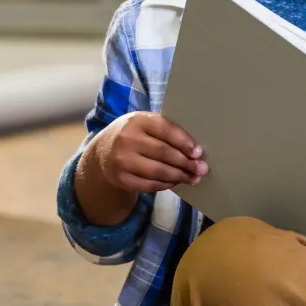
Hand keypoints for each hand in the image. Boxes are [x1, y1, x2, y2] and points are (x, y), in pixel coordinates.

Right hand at [90, 112, 205, 193]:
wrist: (103, 151)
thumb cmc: (135, 135)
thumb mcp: (146, 124)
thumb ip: (167, 131)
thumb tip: (196, 151)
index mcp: (138, 120)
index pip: (166, 130)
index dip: (184, 142)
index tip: (198, 153)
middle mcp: (127, 139)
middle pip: (164, 153)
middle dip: (186, 163)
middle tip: (202, 169)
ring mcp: (122, 160)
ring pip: (158, 171)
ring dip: (179, 176)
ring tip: (193, 178)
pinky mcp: (121, 179)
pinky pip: (149, 184)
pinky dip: (166, 185)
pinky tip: (176, 182)